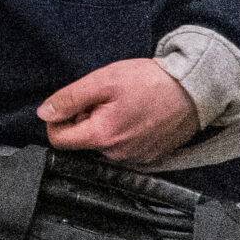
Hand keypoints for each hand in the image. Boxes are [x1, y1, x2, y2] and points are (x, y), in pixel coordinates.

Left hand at [37, 59, 200, 165]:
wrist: (196, 89)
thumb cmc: (150, 81)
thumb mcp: (104, 81)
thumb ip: (70, 98)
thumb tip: (44, 114)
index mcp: (102, 137)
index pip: (59, 140)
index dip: (59, 119)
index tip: (76, 103)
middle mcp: (117, 155)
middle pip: (82, 142)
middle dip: (85, 120)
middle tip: (106, 99)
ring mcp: (135, 159)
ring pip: (103, 145)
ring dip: (105, 126)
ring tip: (125, 105)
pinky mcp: (150, 157)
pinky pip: (124, 148)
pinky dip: (124, 132)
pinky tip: (137, 114)